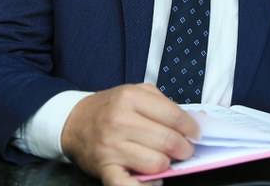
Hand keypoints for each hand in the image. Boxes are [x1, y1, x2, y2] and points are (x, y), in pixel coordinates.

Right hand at [60, 83, 199, 185]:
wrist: (74, 122)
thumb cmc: (110, 108)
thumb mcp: (135, 92)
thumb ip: (164, 103)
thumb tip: (196, 120)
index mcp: (130, 97)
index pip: (173, 115)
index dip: (190, 128)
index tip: (195, 134)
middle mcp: (120, 120)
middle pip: (168, 141)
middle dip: (183, 148)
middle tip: (184, 149)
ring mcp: (112, 146)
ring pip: (157, 163)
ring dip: (165, 164)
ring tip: (163, 158)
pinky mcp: (105, 168)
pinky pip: (130, 185)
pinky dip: (146, 185)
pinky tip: (152, 179)